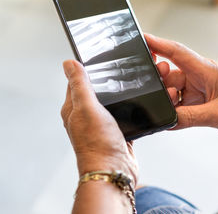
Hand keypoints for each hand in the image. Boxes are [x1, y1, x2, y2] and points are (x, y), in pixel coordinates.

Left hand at [61, 60, 137, 183]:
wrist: (114, 170)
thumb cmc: (97, 144)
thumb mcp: (87, 108)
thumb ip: (80, 85)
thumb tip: (69, 63)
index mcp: (74, 109)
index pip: (77, 82)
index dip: (87, 69)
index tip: (99, 58)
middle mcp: (87, 116)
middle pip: (97, 91)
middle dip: (107, 80)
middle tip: (119, 69)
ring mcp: (103, 125)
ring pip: (112, 102)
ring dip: (121, 94)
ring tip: (131, 84)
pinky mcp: (118, 132)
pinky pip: (125, 115)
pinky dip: (131, 108)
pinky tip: (138, 104)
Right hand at [146, 34, 217, 142]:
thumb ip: (191, 117)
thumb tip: (168, 119)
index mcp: (208, 70)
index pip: (177, 52)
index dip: (157, 43)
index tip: (140, 38)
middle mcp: (202, 76)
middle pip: (170, 73)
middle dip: (162, 83)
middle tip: (163, 94)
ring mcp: (200, 89)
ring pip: (173, 89)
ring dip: (169, 100)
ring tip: (176, 111)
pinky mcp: (201, 101)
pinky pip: (180, 102)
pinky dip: (175, 109)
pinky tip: (177, 117)